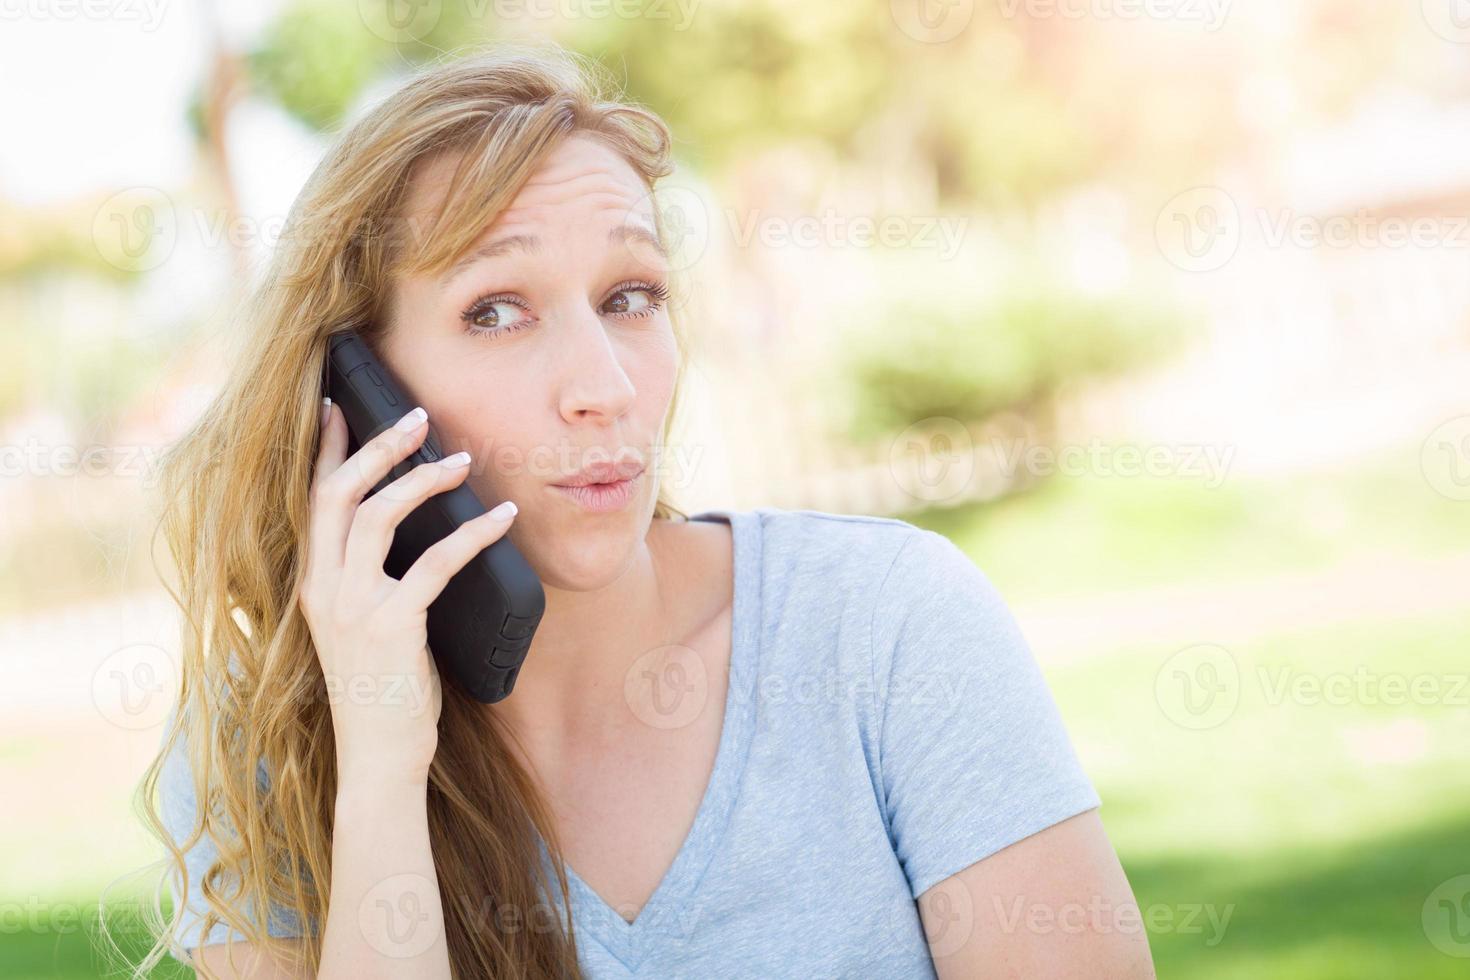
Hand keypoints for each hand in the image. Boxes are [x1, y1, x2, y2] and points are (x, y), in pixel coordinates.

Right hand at [298, 399, 517, 784]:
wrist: (378, 756)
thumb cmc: (381, 690)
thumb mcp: (361, 628)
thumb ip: (368, 583)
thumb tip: (414, 533)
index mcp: (313, 584)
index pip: (313, 501)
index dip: (325, 451)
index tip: (337, 406)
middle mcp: (323, 588)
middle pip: (339, 495)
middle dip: (378, 447)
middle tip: (417, 417)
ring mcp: (353, 606)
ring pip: (379, 516)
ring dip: (423, 479)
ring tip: (462, 459)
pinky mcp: (392, 624)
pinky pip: (436, 562)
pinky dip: (473, 533)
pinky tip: (501, 516)